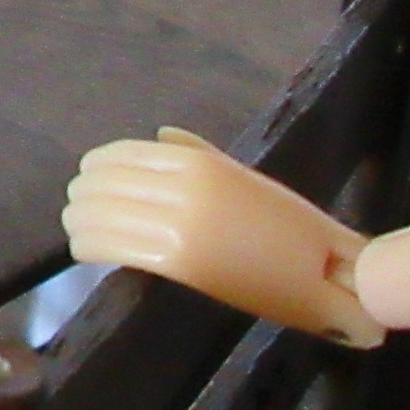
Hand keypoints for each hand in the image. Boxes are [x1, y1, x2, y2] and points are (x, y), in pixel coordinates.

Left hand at [63, 127, 383, 346]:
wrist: (331, 272)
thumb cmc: (292, 230)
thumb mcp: (244, 180)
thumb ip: (200, 157)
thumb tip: (160, 136)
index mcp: (199, 164)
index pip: (119, 156)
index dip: (94, 170)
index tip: (87, 183)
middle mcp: (185, 186)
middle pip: (101, 183)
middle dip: (83, 197)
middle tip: (77, 210)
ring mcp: (181, 224)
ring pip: (98, 214)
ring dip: (79, 222)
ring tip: (78, 232)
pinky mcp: (180, 262)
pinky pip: (112, 246)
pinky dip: (88, 246)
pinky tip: (85, 251)